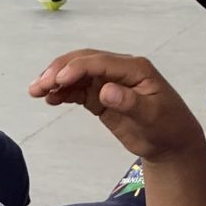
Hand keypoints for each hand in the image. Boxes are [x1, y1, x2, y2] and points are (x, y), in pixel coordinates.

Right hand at [30, 50, 205, 172]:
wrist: (170, 143)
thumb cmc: (168, 127)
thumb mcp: (152, 116)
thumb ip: (129, 102)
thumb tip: (105, 90)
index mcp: (134, 68)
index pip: (99, 61)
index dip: (76, 68)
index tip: (58, 81)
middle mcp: (119, 70)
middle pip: (83, 62)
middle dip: (59, 71)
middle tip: (38, 86)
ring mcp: (108, 82)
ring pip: (77, 75)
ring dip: (56, 81)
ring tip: (35, 92)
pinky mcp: (101, 97)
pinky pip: (78, 90)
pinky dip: (63, 93)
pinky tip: (49, 99)